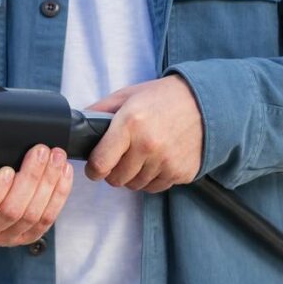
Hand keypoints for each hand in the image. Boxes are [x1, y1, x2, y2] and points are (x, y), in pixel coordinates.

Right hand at [0, 144, 73, 245]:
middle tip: (41, 151)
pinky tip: (64, 173)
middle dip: (30, 178)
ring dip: (49, 183)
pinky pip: (48, 219)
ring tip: (56, 158)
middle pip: (12, 211)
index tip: (7, 170)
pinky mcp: (28, 236)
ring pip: (33, 214)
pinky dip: (59, 194)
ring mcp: (8, 237)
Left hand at [84, 75, 203, 192]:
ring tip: (141, 156)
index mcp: (130, 124)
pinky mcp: (182, 172)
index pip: (100, 164)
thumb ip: (99, 110)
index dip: (94, 169)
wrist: (206, 102)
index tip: (95, 167)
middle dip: (114, 172)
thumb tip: (76, 123)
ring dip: (134, 176)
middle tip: (120, 159)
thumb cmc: (162, 98)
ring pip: (136, 185)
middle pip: (117, 180)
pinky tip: (157, 161)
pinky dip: (153, 178)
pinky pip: (156, 187)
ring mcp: (167, 161)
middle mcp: (148, 145)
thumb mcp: (128, 95)